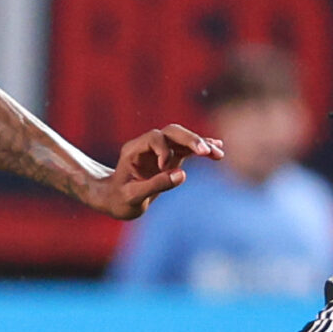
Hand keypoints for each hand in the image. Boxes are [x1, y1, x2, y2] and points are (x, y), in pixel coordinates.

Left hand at [83, 126, 220, 220]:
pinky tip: (218, 151)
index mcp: (134, 150)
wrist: (114, 200)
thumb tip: (182, 175)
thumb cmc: (119, 200)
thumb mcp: (132, 197)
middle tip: (205, 151)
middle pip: (172, 132)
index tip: (163, 168)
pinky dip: (202, 150)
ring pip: (183, 139)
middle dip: (190, 139)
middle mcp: (147, 146)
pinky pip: (188, 150)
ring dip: (201, 144)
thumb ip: (155, 185)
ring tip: (218, 153)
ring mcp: (160, 150)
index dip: (163, 150)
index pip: (154, 138)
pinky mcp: (170, 158)